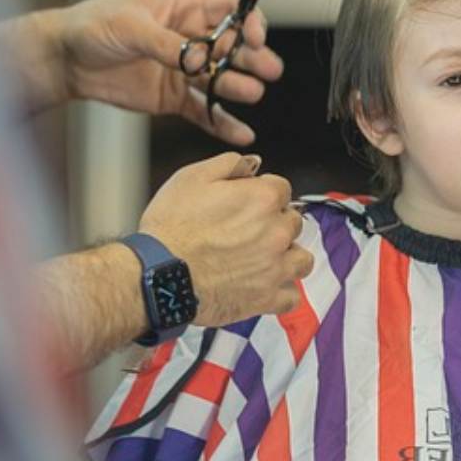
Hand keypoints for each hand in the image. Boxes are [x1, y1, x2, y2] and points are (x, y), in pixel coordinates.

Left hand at [0, 0, 283, 145]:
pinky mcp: (174, 97)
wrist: (67, 60)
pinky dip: (222, 122)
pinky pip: (204, 110)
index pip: (230, 10)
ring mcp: (184, 69)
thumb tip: (199, 59)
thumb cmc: (94, 27)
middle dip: (253, 57)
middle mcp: (191, 37)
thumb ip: (167, 44)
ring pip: (221, 79)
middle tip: (269, 69)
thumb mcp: (130, 27)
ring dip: (239, 86)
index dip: (248, 21)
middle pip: (233, 46)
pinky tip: (242, 132)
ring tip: (253, 94)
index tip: (254, 38)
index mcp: (185, 7)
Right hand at [138, 152, 313, 325]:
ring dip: (288, 256)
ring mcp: (275, 268)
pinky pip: (291, 296)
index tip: (249, 202)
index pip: (282, 188)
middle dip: (275, 223)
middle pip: (293, 222)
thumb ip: (229, 164)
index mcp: (262, 199)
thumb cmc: (170, 229)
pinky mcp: (266, 298)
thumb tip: (252, 162)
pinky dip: (282, 292)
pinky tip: (265, 285)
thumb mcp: (191, 178)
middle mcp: (276, 232)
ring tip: (265, 258)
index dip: (263, 193)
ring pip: (301, 259)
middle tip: (249, 231)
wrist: (159, 276)